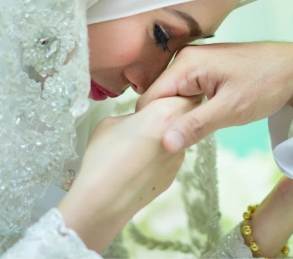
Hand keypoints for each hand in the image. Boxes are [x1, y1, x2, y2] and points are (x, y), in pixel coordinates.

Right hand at [57, 96, 198, 251]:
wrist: (104, 200)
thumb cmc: (104, 156)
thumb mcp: (111, 122)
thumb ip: (133, 115)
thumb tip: (139, 120)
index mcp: (165, 112)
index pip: (186, 91)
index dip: (174, 91)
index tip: (158, 97)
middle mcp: (179, 133)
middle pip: (188, 113)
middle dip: (175, 110)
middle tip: (152, 115)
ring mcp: (179, 157)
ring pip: (181, 136)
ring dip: (169, 133)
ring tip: (141, 142)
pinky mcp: (173, 176)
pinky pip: (171, 156)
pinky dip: (161, 154)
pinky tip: (139, 161)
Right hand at [135, 42, 292, 151]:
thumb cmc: (267, 83)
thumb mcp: (231, 109)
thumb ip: (196, 125)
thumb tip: (165, 143)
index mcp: (186, 63)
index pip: (150, 99)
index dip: (154, 124)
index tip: (164, 145)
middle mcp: (184, 58)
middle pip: (158, 98)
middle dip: (166, 121)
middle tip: (185, 140)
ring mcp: (193, 63)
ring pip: (171, 98)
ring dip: (179, 116)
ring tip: (195, 131)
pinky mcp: (202, 70)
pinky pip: (184, 93)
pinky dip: (189, 109)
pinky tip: (203, 119)